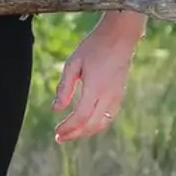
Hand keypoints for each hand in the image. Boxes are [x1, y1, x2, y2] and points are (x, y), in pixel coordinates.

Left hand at [52, 14, 144, 142]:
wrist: (120, 37)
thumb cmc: (93, 47)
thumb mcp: (73, 63)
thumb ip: (64, 87)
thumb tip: (55, 109)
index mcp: (95, 87)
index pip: (81, 116)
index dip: (68, 128)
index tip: (56, 133)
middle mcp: (108, 95)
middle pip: (92, 125)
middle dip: (75, 134)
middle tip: (59, 138)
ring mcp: (116, 96)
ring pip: (102, 123)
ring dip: (86, 132)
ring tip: (70, 133)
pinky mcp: (120, 95)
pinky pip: (108, 117)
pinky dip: (96, 125)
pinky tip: (85, 123)